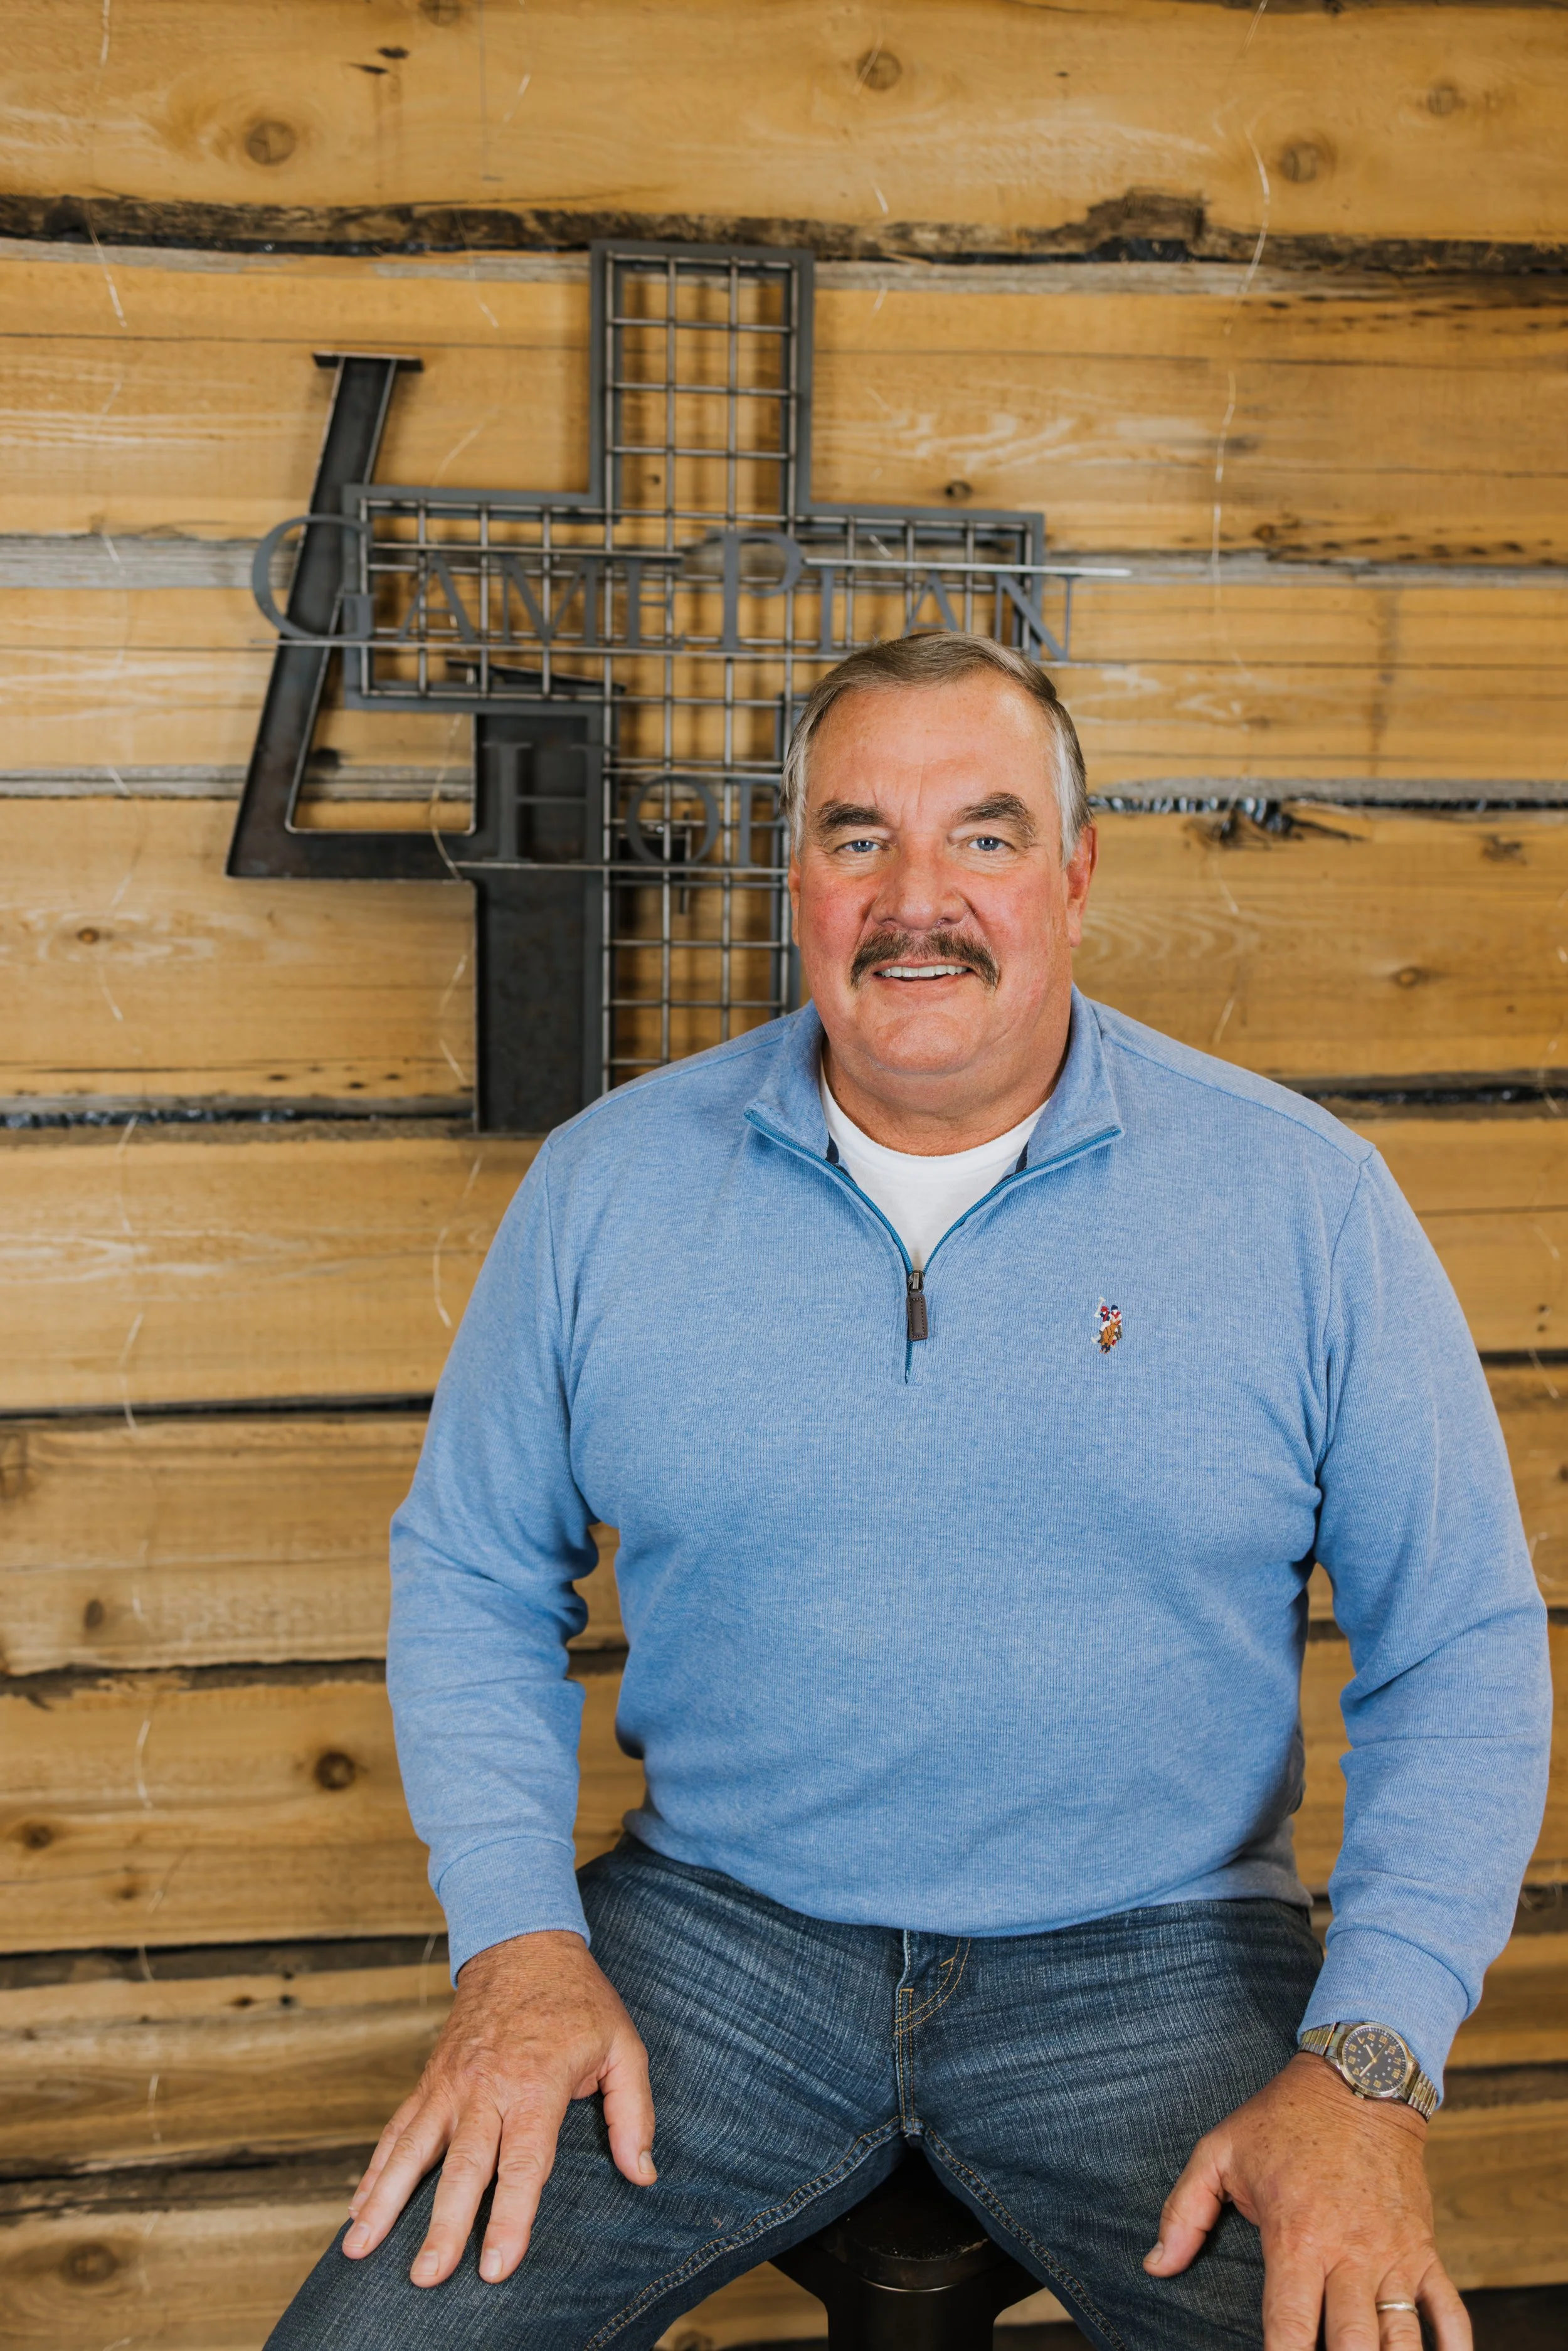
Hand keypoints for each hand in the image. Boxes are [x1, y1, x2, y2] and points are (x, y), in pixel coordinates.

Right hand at [341, 1928, 655, 2287]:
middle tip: (427, 2277)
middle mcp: (486, 2087)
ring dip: (385, 2201)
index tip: (496, 2267)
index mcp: (535, 2083)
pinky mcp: (430, 2079)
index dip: (510, 2217)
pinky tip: (358, 2207)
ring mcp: (450, 2083)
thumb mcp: (623, 2044)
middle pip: (462, 2167)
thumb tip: (643, 2172)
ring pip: (412, 2150)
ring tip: (359, 2249)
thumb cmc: (577, 1999)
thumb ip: (633, 2112)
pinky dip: (375, 2169)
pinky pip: (398, 2129)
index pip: (522, 2162)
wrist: (522, 1941)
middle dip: (443, 2226)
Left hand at [1144, 2053, 1468, 2348]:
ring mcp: (1393, 2254)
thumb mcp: (1219, 2151)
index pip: (1288, 2326)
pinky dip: (1453, 2347)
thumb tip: (1155, 2266)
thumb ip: (1184, 2212)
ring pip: (1402, 2337)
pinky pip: (1449, 2310)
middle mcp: (1349, 2254)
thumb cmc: (1283, 2119)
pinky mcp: (1424, 2248)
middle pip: (1351, 2345)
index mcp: (1296, 2237)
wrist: (1358, 2081)